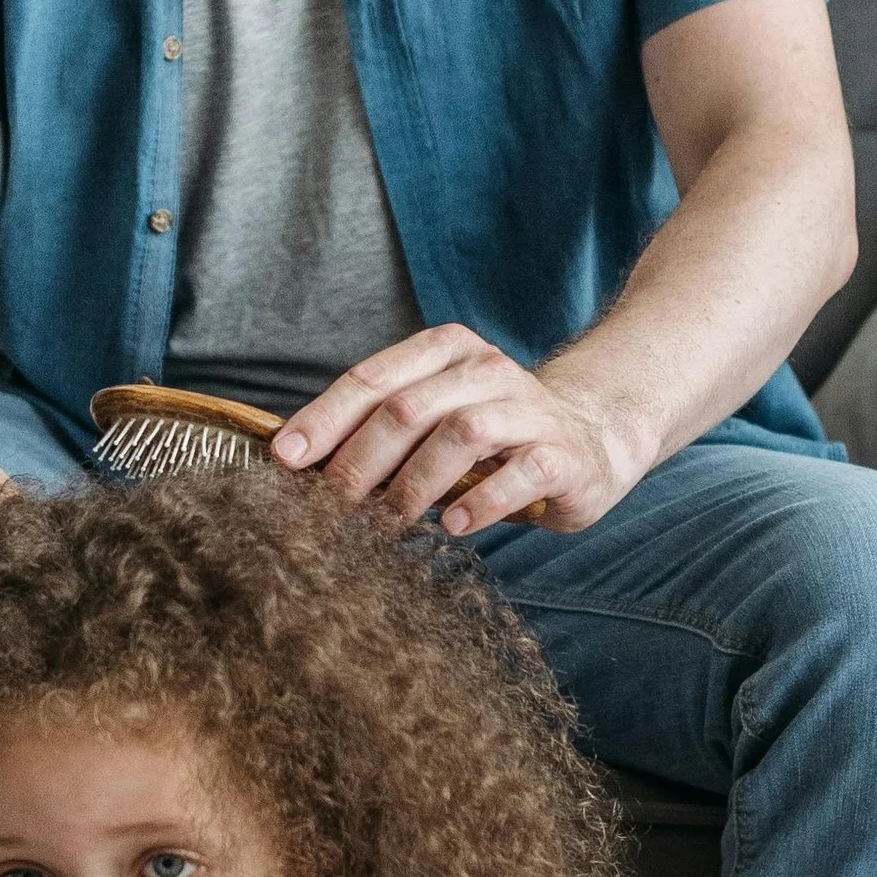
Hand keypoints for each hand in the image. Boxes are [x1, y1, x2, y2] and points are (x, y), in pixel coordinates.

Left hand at [271, 327, 654, 535]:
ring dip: (415, 483)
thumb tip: (298, 461)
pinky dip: (481, 501)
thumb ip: (382, 426)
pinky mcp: (562, 453)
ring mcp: (528, 409)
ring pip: (462, 433)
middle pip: (408, 409)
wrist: (590, 438)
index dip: (325, 418)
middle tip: (330, 506)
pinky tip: (453, 524)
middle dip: (360, 460)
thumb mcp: (435, 415)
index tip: (286, 459)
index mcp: (446, 352)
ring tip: (388, 521)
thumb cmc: (493, 436)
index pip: (373, 379)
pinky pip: (519, 473)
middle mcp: (486, 370)